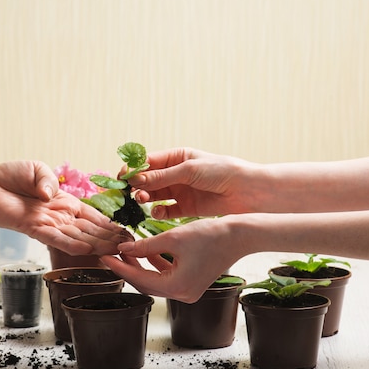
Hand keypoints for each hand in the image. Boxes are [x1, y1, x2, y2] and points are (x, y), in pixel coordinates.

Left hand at [0, 160, 131, 254]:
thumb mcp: (37, 170)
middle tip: (131, 246)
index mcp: (64, 204)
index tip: (128, 232)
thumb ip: (49, 181)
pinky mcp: (30, 228)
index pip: (92, 218)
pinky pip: (54, 238)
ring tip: (117, 250)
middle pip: (89, 231)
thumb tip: (52, 195)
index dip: (110, 225)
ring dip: (97, 244)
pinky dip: (70, 244)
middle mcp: (59, 217)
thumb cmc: (10, 177)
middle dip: (110, 238)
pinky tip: (87, 250)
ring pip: (77, 237)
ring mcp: (46, 224)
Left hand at [100, 217, 242, 302]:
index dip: (120, 267)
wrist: (239, 236)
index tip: (105, 257)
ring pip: (155, 279)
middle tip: (112, 253)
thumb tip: (124, 248)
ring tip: (127, 248)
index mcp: (177, 287)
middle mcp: (183, 294)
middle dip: (128, 267)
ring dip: (141, 264)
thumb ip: (146, 245)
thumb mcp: (173, 238)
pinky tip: (147, 249)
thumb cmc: (211, 236)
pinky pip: (167, 276)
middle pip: (146, 283)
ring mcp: (188, 290)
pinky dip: (156, 264)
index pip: (139, 279)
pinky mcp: (192, 282)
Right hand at [123, 148, 255, 217]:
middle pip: (148, 180)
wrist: (247, 191)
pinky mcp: (186, 208)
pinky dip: (158, 211)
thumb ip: (162, 177)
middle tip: (131, 193)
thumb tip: (135, 179)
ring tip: (142, 200)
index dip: (133, 169)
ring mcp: (180, 191)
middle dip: (137, 186)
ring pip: (154, 195)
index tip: (121, 177)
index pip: (148, 162)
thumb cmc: (221, 172)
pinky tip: (157, 211)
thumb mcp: (189, 170)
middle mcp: (176, 174)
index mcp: (177, 157)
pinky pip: (165, 210)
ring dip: (145, 198)